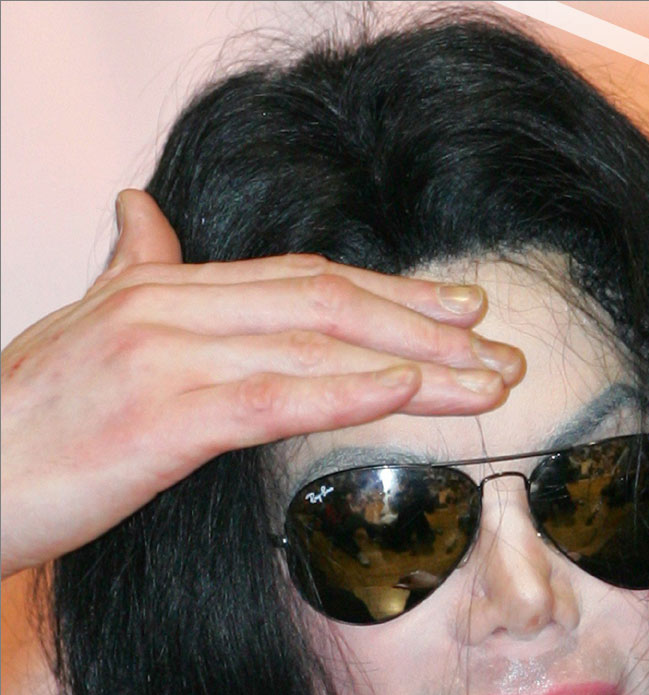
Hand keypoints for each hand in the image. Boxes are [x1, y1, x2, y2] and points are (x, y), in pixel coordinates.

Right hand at [0, 190, 524, 577]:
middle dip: (425, 324)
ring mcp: (164, 355)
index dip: (387, 293)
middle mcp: (168, 306)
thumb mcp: (79, 332)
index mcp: (159, 287)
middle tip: (501, 347)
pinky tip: (409, 393)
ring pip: (317, 343)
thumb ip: (129, 275)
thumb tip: (140, 214)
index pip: (299, 278)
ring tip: (490, 383)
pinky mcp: (160, 417)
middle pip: (326, 300)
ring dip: (418, 364)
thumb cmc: (21, 426)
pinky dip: (349, 390)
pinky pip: (274, 397)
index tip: (457, 311)